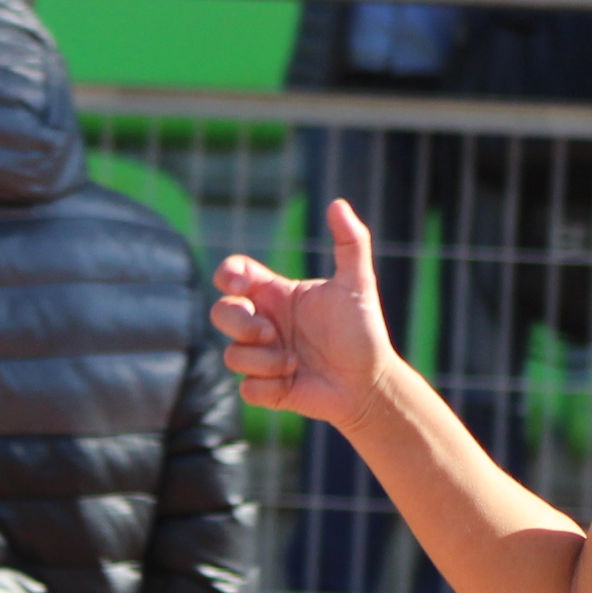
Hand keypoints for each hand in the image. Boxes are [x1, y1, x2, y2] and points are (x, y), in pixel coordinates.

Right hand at [212, 198, 400, 428]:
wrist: (370, 382)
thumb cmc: (363, 330)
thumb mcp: (358, 283)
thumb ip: (351, 243)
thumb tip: (338, 203)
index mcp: (277, 294)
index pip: (233, 274)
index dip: (227, 275)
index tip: (241, 286)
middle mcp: (265, 322)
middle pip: (221, 313)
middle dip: (240, 323)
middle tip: (272, 333)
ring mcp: (263, 357)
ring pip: (232, 355)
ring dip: (262, 360)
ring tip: (295, 364)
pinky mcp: (267, 388)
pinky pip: (246, 388)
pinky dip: (268, 387)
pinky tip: (294, 383)